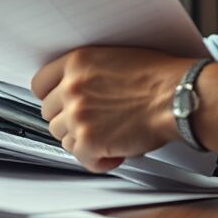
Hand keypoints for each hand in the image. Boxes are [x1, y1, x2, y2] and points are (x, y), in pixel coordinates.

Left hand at [31, 47, 193, 172]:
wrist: (178, 96)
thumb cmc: (158, 77)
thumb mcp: (115, 57)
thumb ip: (87, 71)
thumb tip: (73, 87)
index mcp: (77, 62)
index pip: (40, 84)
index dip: (52, 97)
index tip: (60, 104)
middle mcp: (72, 87)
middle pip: (49, 114)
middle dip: (69, 121)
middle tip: (92, 123)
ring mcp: (78, 115)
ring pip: (63, 138)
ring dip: (83, 141)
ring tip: (108, 136)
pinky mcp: (90, 141)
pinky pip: (82, 158)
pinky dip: (99, 160)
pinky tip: (116, 150)